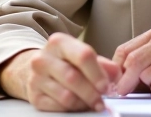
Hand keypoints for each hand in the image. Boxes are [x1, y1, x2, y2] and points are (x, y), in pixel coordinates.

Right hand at [0, 33, 120, 111]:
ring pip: (65, 96)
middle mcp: (43, 58)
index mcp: (59, 42)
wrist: (39, 69)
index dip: (98, 73)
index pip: (83, 55)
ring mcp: (36, 78)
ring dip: (83, 103)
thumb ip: (102, 64)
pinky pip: (57, 107)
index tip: (106, 86)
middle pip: (73, 78)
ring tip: (92, 103)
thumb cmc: (64, 61)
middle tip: (102, 100)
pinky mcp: (34, 96)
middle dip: (92, 92)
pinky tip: (78, 105)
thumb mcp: (82, 55)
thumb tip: (117, 75)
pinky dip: (72, 109)